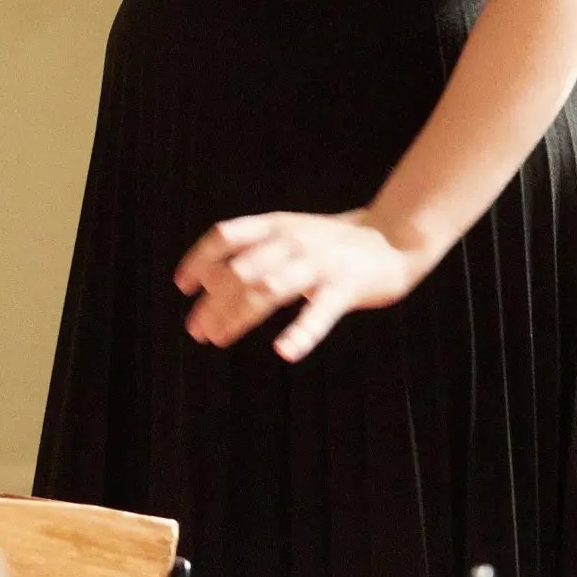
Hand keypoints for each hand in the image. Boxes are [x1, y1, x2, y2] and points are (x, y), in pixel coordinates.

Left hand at [173, 210, 424, 361]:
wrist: (393, 238)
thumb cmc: (330, 243)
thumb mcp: (289, 234)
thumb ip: (252, 252)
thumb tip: (208, 283)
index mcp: (275, 225)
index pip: (225, 235)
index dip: (199, 259)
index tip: (183, 287)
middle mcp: (292, 241)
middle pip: (239, 270)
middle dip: (212, 302)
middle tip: (196, 330)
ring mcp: (318, 263)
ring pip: (267, 289)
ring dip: (237, 316)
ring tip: (217, 338)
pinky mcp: (345, 288)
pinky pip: (319, 313)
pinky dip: (300, 333)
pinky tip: (284, 351)